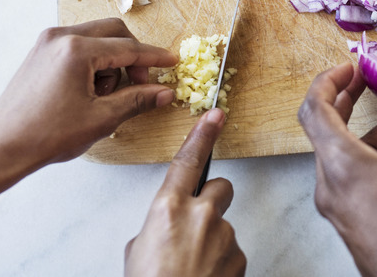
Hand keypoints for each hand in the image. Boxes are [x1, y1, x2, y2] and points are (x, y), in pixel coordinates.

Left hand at [0, 18, 177, 240]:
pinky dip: (94, 61)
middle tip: (143, 83)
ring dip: (113, 60)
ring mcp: (48, 42)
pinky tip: (92, 89)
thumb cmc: (48, 134)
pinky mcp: (41, 51)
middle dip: (134, 56)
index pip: (129, 48)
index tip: (172, 62)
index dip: (155, 58)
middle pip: (114, 32)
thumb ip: (138, 100)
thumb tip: (165, 93)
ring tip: (107, 94)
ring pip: (97, 37)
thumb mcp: (102, 118)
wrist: (4, 146)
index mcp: (77, 50)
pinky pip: (79, 45)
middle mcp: (61, 37)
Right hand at [125, 109, 245, 276]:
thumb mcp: (138, 251)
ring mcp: (223, 236)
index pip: (188, 160)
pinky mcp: (239, 257)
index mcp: (168, 208)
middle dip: (213, 200)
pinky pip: (231, 252)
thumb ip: (156, 227)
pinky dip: (221, 263)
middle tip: (198, 224)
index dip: (202, 134)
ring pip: (224, 227)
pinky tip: (204, 276)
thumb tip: (166, 228)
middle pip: (221, 187)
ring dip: (212, 241)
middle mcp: (200, 216)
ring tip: (192, 266)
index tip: (215, 116)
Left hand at [298, 62, 376, 276]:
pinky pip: (357, 179)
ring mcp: (341, 207)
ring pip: (347, 156)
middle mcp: (332, 186)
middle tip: (369, 83)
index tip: (350, 68)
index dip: (328, 80)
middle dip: (350, 102)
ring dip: (376, 135)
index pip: (314, 109)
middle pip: (327, 130)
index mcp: (344, 167)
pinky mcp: (353, 222)